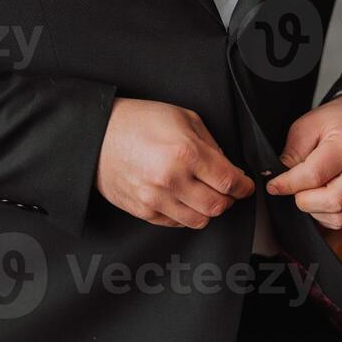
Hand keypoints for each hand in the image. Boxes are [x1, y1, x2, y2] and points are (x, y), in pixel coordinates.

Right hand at [96, 97, 254, 229]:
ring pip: (199, 220)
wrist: (96, 135)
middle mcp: (171, 180)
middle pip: (218, 206)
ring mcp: (155, 199)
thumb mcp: (183, 118)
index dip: (244, 186)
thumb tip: (226, 167)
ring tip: (203, 194)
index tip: (245, 185)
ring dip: (208, 210)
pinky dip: (186, 214)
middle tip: (227, 190)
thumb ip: (210, 144)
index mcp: (186, 153)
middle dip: (229, 199)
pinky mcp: (143, 211)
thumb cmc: (138, 121)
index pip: (229, 182)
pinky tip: (182, 198)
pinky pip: (176, 223)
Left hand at [265, 93, 341, 229]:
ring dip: (316, 210)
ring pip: (340, 216)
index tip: (274, 186)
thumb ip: (293, 152)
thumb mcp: (309, 124)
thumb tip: (280, 180)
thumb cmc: (340, 119)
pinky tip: (322, 197)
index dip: (288, 184)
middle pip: (332, 202)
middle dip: (304, 201)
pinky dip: (328, 214)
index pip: (314, 175)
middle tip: (295, 188)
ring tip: (309, 191)